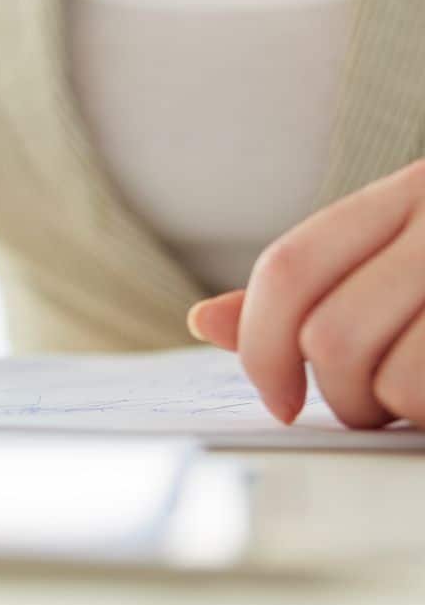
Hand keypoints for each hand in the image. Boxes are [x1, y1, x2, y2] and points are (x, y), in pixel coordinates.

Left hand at [187, 160, 424, 428]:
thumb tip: (202, 319)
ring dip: (389, 411)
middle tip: (373, 405)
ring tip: (423, 398)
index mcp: (410, 194)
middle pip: (326, 334)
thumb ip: (314, 288)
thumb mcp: (405, 259)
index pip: (290, 268)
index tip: (277, 400)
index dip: (262, 346)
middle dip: (337, 393)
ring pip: (383, 377)